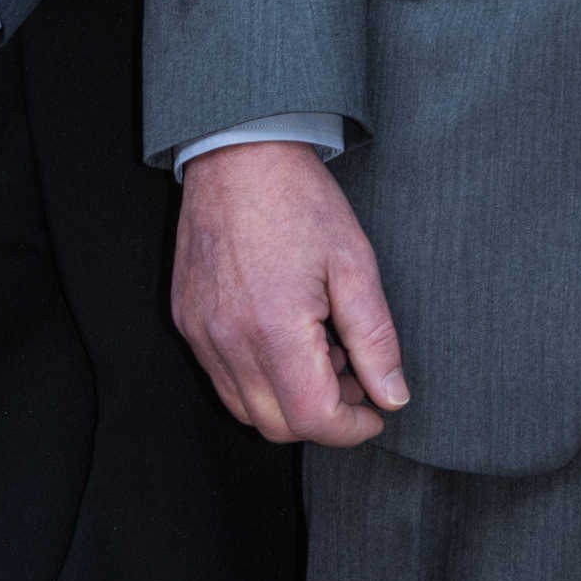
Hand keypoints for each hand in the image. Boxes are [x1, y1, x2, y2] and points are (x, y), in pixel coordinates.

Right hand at [172, 142, 409, 447]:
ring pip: (245, 408)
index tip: (375, 410)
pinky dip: (257, 379)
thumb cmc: (300, 201)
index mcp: (273, 327)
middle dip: (323, 417)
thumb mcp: (354, 263)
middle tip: (354, 378)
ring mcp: (200, 332)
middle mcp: (227, 340)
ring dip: (288, 401)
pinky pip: (221, 377)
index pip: (311, 419)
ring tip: (320, 351)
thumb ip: (375, 339)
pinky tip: (285, 337)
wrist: (238, 152)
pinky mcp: (186, 320)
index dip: (351, 428)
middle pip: (276, 425)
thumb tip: (393, 398)